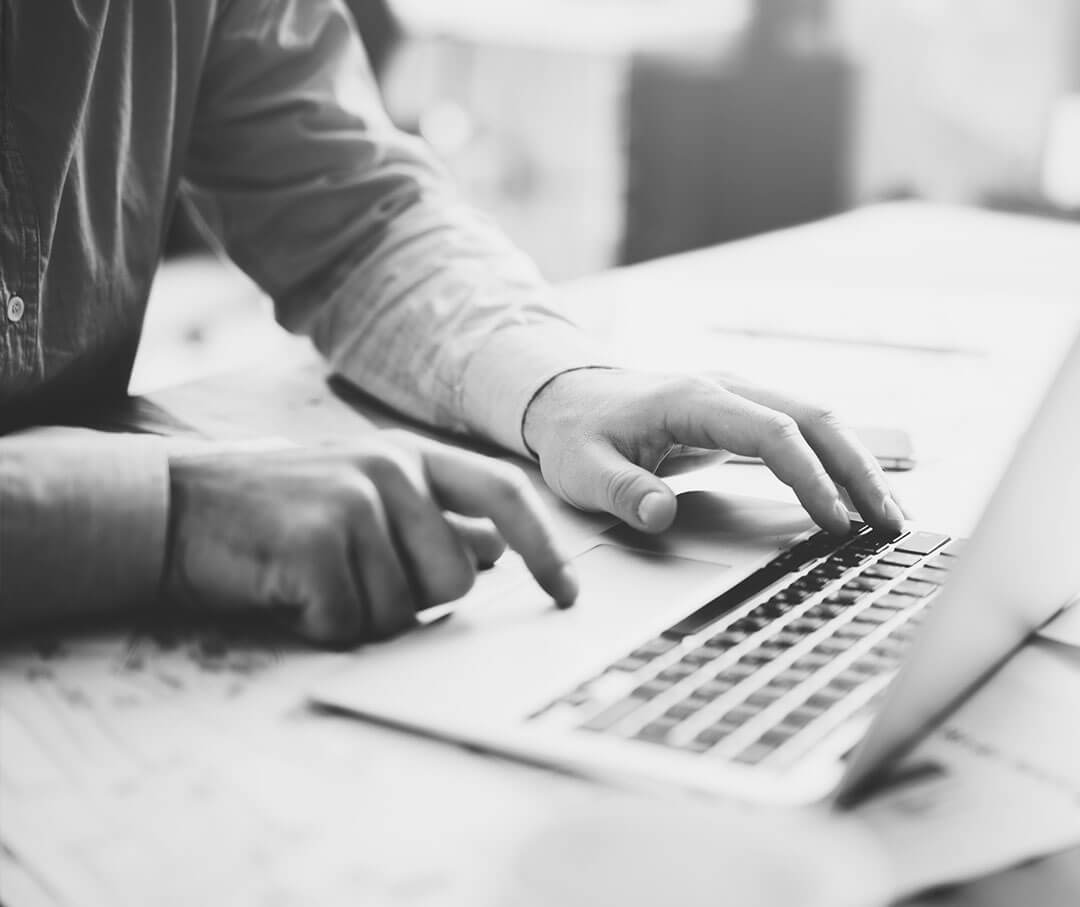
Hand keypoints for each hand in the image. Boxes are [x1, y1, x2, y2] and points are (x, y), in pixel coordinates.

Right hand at [163, 431, 576, 645]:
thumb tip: (495, 549)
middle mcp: (390, 468)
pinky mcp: (317, 540)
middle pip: (456, 577)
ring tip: (314, 580)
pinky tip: (289, 592)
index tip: (566, 593)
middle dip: (414, 599)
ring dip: (360, 615)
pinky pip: (351, 623)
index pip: (504, 495)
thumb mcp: (363, 496)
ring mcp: (354, 500)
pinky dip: (321, 627)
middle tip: (355, 579)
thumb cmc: (277, 512)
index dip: (545, 547)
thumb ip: (430, 518)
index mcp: (410, 457)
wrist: (176, 506)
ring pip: (404, 609)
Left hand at [523, 369, 904, 535]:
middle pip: (814, 419)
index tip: (833, 521)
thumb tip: (659, 513)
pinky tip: (854, 494)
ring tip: (890, 516)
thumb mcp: (582, 470)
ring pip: (817, 421)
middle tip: (891, 523)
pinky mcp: (742, 413)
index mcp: (693, 399)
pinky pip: (801, 432)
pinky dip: (835, 460)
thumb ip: (621, 491)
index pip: (771, 433)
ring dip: (857, 464)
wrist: (569, 397)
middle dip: (859, 470)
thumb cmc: (578, 433)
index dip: (808, 476)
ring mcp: (738, 396)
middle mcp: (726, 389)